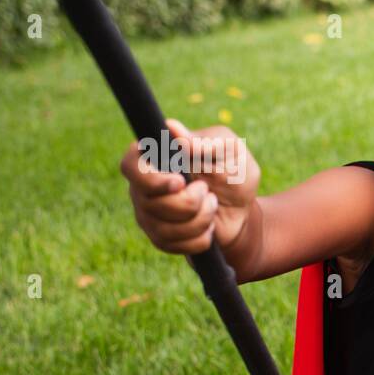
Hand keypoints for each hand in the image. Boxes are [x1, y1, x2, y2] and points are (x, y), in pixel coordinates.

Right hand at [120, 117, 260, 255]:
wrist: (243, 211)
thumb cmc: (234, 173)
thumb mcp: (232, 152)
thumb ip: (207, 141)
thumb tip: (174, 130)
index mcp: (155, 156)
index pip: (130, 165)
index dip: (150, 178)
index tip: (179, 182)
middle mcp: (143, 184)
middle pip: (147, 201)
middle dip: (186, 203)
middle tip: (206, 192)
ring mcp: (148, 212)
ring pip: (162, 227)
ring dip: (199, 220)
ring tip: (212, 205)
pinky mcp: (158, 236)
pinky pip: (170, 244)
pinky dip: (199, 238)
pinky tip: (208, 227)